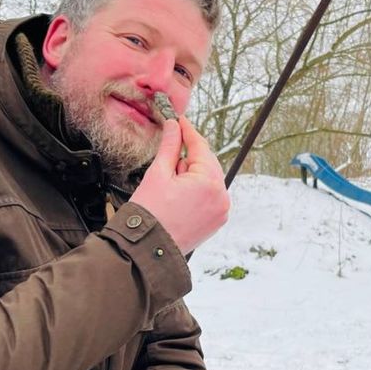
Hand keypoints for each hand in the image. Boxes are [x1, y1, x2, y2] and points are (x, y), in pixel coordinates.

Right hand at [129, 117, 229, 254]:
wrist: (148, 248)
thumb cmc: (150, 214)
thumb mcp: (158, 174)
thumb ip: (170, 146)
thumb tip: (174, 126)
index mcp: (209, 182)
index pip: (200, 147)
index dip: (188, 131)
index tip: (179, 120)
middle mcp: (221, 196)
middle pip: (207, 162)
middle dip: (189, 156)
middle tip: (170, 152)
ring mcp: (222, 210)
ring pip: (209, 178)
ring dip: (193, 173)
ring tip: (171, 181)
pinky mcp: (217, 220)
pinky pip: (210, 195)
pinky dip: (198, 189)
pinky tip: (179, 194)